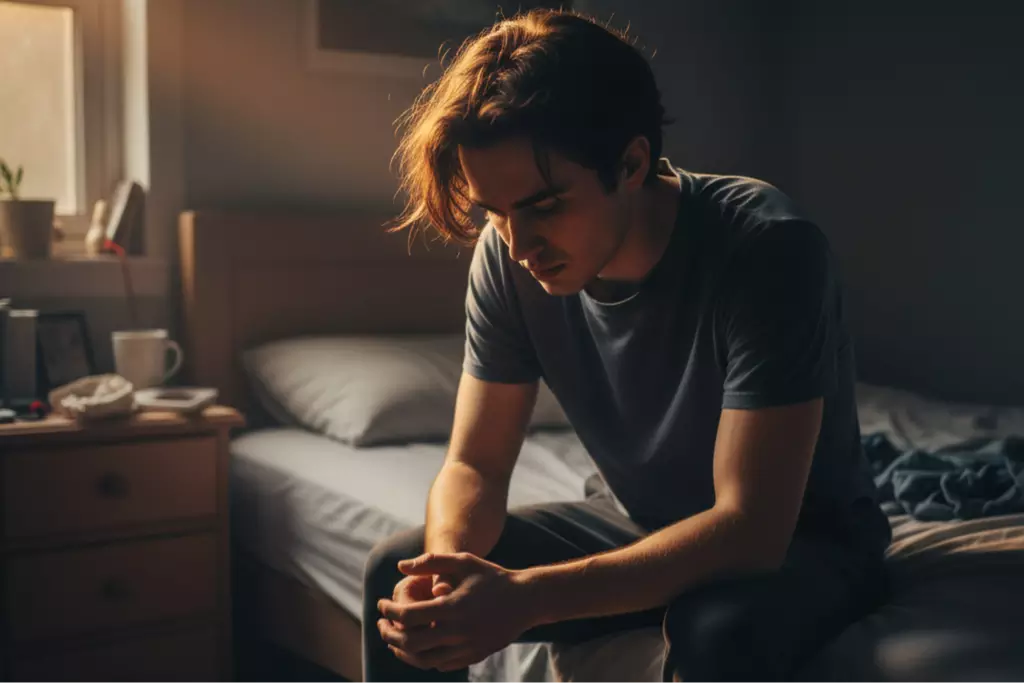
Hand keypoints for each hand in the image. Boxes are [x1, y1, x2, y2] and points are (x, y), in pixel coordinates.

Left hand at [377, 552, 536, 671]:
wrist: (526, 600)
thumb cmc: (492, 576)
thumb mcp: (464, 561)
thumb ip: (431, 561)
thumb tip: (400, 566)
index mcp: (452, 607)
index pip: (408, 615)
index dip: (388, 610)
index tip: (381, 604)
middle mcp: (458, 631)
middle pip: (410, 642)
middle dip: (388, 633)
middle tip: (380, 624)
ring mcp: (466, 647)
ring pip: (423, 660)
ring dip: (402, 651)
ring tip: (393, 639)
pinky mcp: (473, 656)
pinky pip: (440, 665)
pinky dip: (423, 658)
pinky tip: (417, 646)